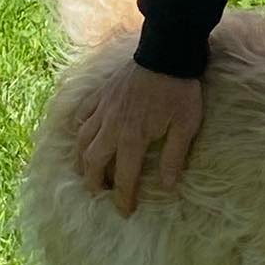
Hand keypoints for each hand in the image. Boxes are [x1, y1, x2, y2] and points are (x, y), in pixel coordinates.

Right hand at [75, 64, 202, 215]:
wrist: (166, 52)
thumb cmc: (180, 91)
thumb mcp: (185, 126)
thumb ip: (174, 157)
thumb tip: (169, 187)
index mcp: (132, 138)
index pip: (123, 177)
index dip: (122, 198)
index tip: (124, 212)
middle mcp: (111, 127)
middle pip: (92, 162)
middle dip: (93, 183)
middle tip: (99, 194)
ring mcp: (103, 109)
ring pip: (81, 140)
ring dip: (81, 160)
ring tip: (87, 171)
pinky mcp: (101, 94)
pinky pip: (82, 114)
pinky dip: (79, 128)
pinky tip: (83, 135)